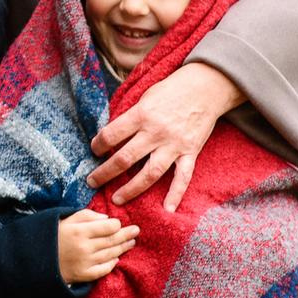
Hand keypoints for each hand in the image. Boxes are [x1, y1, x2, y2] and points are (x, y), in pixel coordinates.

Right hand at [57, 211, 139, 283]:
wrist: (36, 259)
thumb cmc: (51, 235)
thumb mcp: (65, 219)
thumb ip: (86, 215)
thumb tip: (107, 219)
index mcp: (79, 231)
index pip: (108, 227)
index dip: (116, 224)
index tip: (119, 223)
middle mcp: (84, 247)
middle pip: (112, 240)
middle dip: (126, 235)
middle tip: (136, 231)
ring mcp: (85, 263)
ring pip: (110, 254)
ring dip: (123, 248)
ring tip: (131, 243)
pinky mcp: (83, 275)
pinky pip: (103, 270)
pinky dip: (111, 264)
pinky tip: (117, 258)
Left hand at [88, 62, 245, 210]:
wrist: (205, 87)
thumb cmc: (172, 90)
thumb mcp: (146, 97)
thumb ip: (132, 116)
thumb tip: (112, 135)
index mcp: (142, 114)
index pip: (112, 134)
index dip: (98, 145)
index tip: (94, 150)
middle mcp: (156, 132)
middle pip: (125, 158)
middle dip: (105, 172)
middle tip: (92, 182)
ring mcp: (174, 144)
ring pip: (150, 172)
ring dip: (131, 188)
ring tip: (116, 199)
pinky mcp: (190, 152)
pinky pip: (183, 177)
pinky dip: (176, 194)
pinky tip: (167, 209)